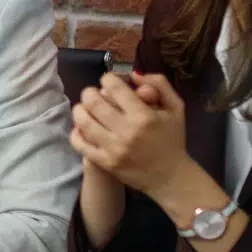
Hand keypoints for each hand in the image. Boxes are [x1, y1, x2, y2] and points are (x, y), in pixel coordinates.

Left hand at [70, 72, 194, 200]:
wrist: (170, 177)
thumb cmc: (173, 139)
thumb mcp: (176, 107)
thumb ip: (159, 84)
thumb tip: (132, 74)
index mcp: (144, 115)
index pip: (113, 86)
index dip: (108, 79)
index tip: (110, 82)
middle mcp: (126, 131)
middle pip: (93, 101)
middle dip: (89, 92)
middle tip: (93, 94)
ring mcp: (113, 148)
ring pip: (83, 121)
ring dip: (79, 110)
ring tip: (84, 109)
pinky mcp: (105, 162)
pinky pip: (80, 144)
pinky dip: (76, 133)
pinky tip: (82, 128)